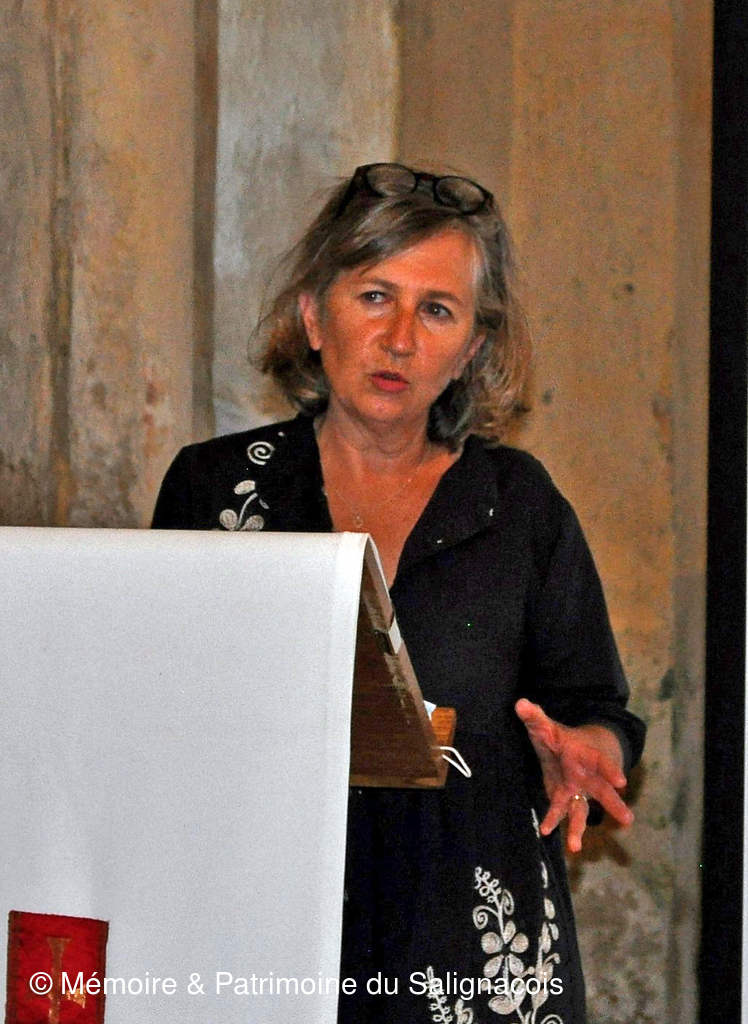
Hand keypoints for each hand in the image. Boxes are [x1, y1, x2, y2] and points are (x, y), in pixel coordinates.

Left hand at [515, 698, 633, 852]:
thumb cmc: (563, 737)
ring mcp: (578, 788)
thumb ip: (535, 716)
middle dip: (613, 804)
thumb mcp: (549, 725)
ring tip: (575, 847)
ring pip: (582, 808)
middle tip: (627, 820)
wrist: (575, 747)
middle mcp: (586, 775)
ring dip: (578, 827)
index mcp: (586, 755)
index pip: (601, 762)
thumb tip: (520, 704)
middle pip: (601, 790)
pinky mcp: (566, 797)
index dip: (610, 770)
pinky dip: (554, 820)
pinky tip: (546, 832)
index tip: (620, 782)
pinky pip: (562, 811)